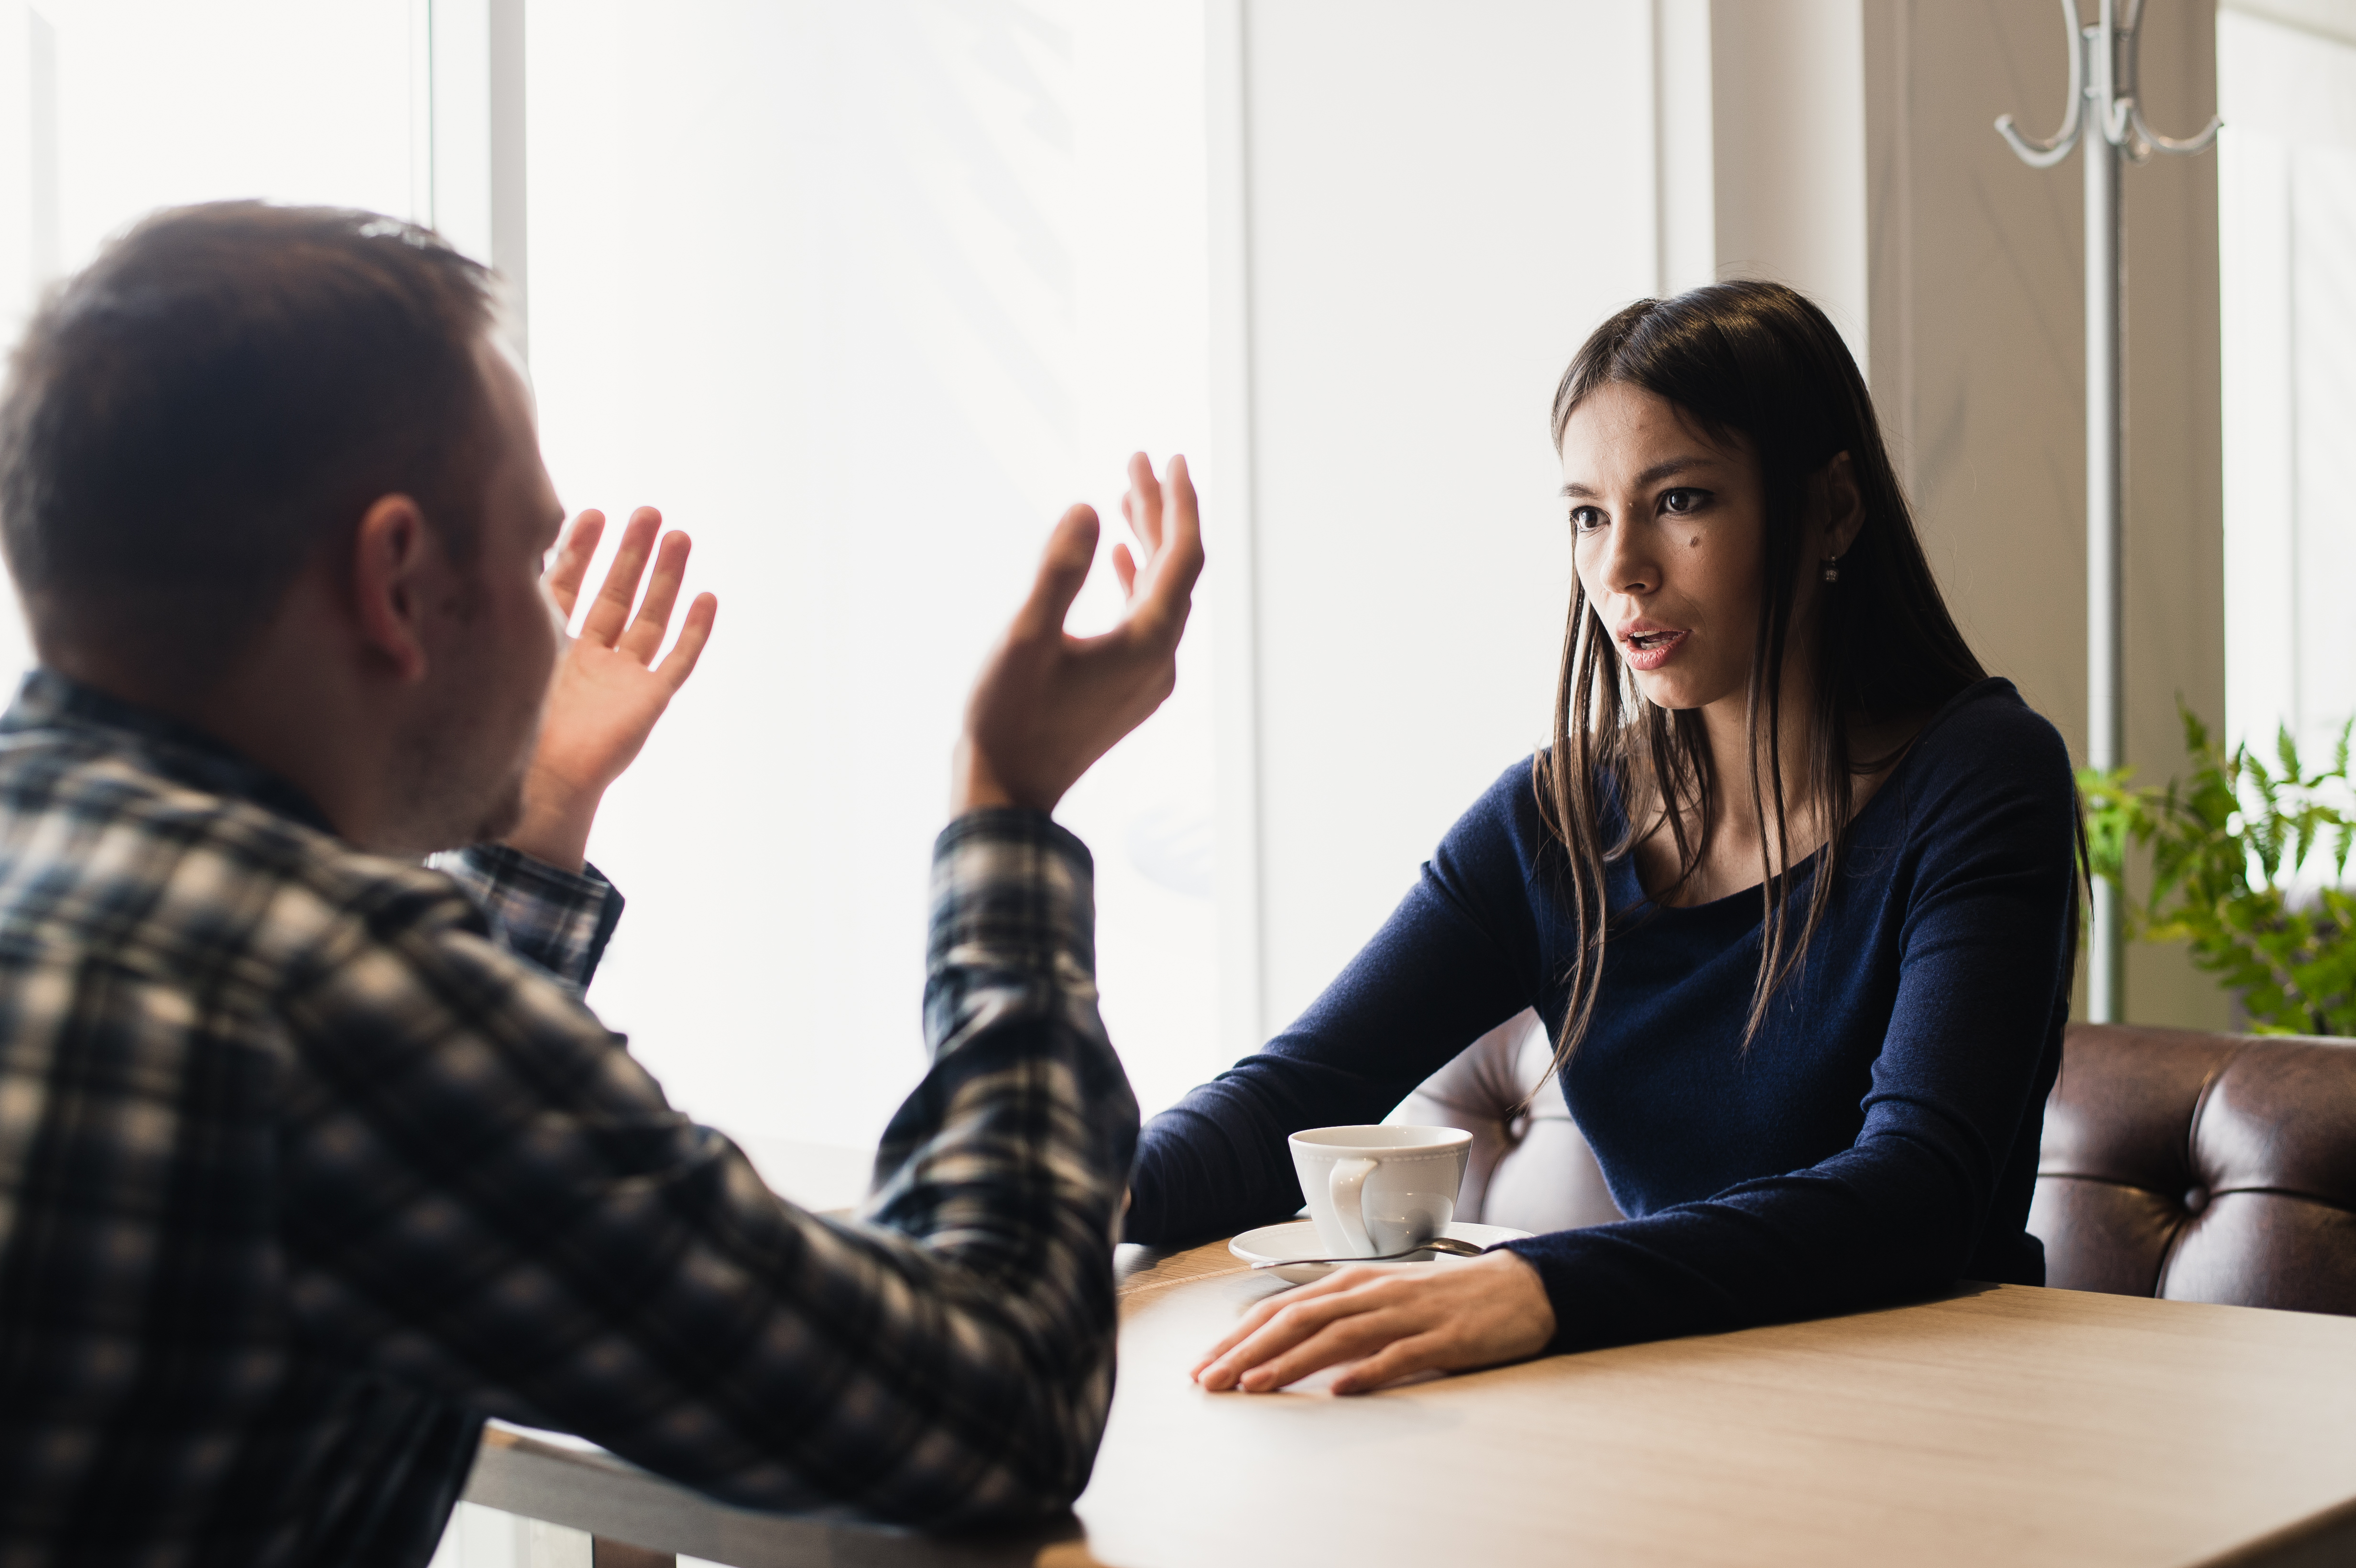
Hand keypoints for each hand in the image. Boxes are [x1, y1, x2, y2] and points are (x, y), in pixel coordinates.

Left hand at [505, 507, 717, 869]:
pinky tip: (707, 597)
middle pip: (616, 593)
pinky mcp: (649, 698)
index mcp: (553, 647)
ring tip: (679, 536)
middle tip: (646, 513)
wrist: (543, 781)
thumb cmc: (517, 726)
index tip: (592, 513)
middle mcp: (590, 657)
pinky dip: (694, 629)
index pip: (571, 585)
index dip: (581, 550)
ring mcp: (622, 677)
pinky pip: (678, 658)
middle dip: (631, 552)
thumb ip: (515, 613)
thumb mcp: (513, 653)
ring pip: (651, 616)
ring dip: (666, 577)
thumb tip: (500, 554)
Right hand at [955, 453, 1204, 814]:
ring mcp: (1146, 678)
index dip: (1179, 503)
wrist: (1006, 792)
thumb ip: (1058, 571)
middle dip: (1158, 513)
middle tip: (1139, 460)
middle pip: (1175, 571)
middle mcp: (1159, 660)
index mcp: (1146, 644)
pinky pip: (1144, 620)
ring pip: (1159, 594)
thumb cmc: (1008, 719)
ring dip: (1144, 544)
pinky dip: (1133, 581)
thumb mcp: (1025, 638)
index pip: (1183, 557)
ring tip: (1124, 496)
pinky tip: (1115, 557)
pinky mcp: (1126, 689)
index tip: (1169, 458)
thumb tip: (1087, 508)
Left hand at [1191, 1249, 1555, 1394]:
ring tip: (1255, 1385)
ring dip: (1291, 1362)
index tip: (1206, 1362)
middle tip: (1211, 1380)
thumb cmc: (1445, 1299)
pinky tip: (1339, 1389)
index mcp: (1354, 1284)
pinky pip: (1399, 1356)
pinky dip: (1366, 1372)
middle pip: (1299, 1319)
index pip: (1283, 1307)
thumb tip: (1283, 1339)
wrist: (1519, 1287)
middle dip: (1248, 1351)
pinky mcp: (1443, 1338)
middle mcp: (1373, 1293)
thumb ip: (1338, 1316)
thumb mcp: (1383, 1299)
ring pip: (1338, 1335)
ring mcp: (1408, 1314)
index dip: (1240, 1335)